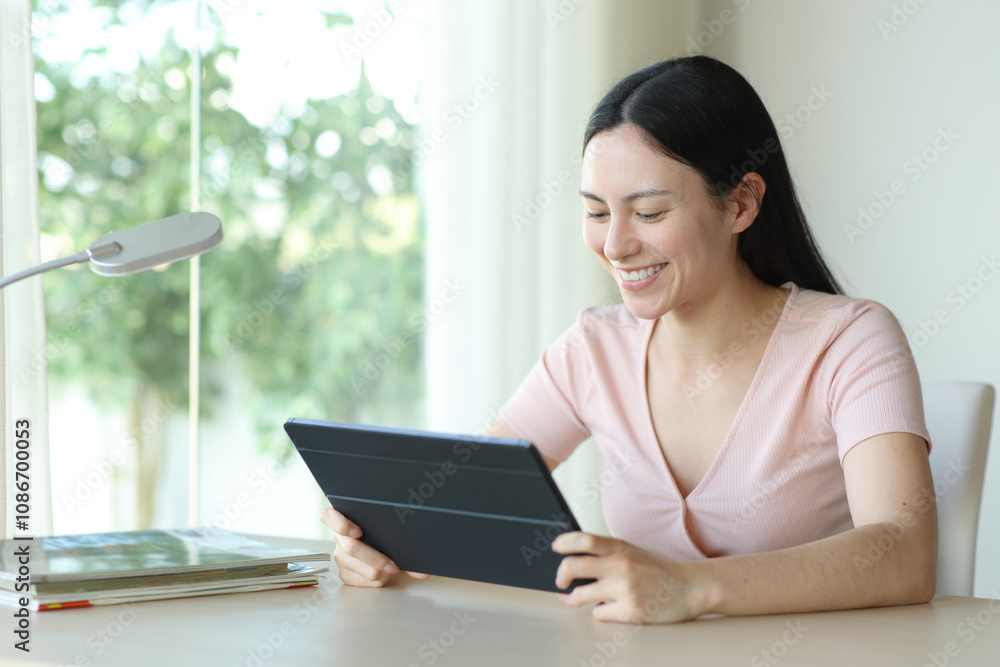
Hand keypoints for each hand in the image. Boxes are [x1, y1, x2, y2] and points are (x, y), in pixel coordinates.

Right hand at [321, 507, 431, 586]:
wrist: (384, 547)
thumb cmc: (386, 534)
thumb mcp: (391, 531)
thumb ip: (406, 542)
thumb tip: (425, 569)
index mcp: (344, 518)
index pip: (329, 516)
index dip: (341, 524)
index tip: (358, 532)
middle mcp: (339, 537)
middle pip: (350, 548)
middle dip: (375, 558)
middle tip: (392, 565)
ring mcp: (340, 556)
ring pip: (356, 567)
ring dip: (378, 572)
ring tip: (392, 570)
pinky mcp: (344, 573)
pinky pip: (359, 581)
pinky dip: (376, 581)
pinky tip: (385, 576)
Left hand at [552, 532, 705, 623]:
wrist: (689, 587)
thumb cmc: (655, 570)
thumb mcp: (631, 552)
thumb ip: (604, 555)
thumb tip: (572, 567)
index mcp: (620, 547)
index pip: (584, 539)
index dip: (564, 542)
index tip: (555, 548)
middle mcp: (620, 566)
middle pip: (573, 567)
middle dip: (560, 576)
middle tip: (560, 582)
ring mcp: (625, 589)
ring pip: (580, 595)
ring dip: (574, 599)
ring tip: (578, 599)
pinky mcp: (630, 611)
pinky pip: (599, 614)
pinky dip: (600, 612)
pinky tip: (610, 608)